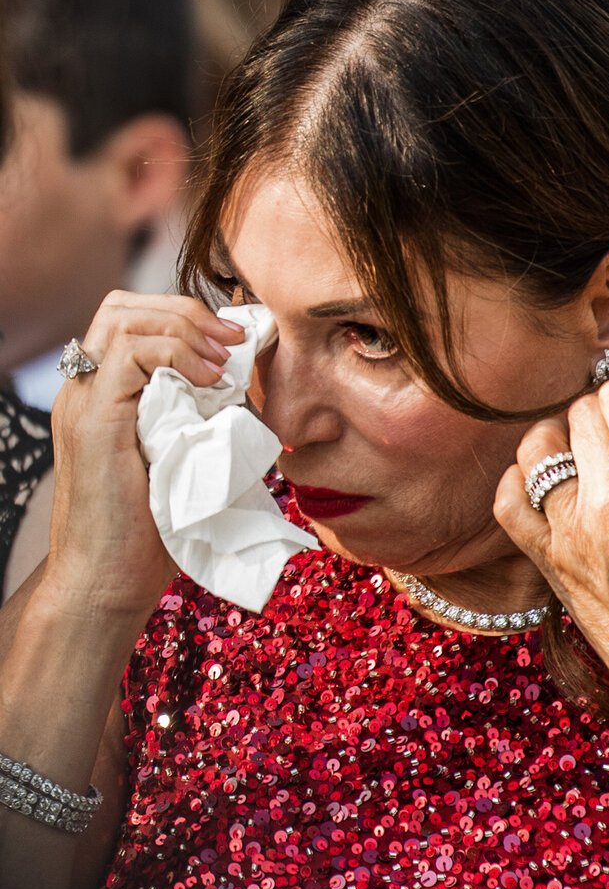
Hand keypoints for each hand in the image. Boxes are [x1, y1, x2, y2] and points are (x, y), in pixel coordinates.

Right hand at [45, 292, 245, 626]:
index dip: (187, 316)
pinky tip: (210, 380)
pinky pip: (128, 352)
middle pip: (124, 306)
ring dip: (185, 327)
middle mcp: (84, 389)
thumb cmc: (152, 529)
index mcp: (103, 394)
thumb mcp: (185, 452)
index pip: (134, 319)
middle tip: (234, 339)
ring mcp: (81, 400)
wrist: (108, 582)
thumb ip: (202, 411)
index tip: (237, 341)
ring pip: (124, 317)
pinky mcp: (91, 418)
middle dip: (186, 310)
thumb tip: (247, 375)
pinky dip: (176, 352)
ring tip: (225, 360)